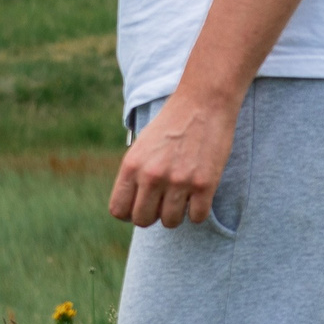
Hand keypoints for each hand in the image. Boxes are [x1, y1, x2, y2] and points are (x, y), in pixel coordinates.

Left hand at [109, 87, 237, 228]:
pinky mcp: (204, 184)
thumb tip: (134, 204)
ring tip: (183, 196)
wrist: (204, 102)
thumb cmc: (173, 123)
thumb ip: (135, 174)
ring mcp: (178, 181)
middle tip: (164, 201)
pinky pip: (197, 217)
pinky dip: (199, 211)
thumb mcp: (143, 145)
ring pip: (171, 222)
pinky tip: (199, 195)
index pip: (118, 210)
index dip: (129, 213)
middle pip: (143, 220)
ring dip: (177, 214)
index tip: (142, 206)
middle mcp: (151, 176)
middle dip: (153, 215)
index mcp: (132, 165)